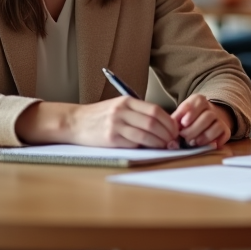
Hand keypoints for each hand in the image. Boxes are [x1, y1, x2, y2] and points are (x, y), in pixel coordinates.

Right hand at [66, 97, 180, 148]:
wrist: (75, 122)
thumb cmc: (99, 116)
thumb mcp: (119, 107)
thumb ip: (138, 112)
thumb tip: (163, 124)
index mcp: (127, 101)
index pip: (155, 110)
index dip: (169, 121)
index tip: (175, 129)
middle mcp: (122, 111)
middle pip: (153, 121)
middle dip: (167, 133)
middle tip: (174, 140)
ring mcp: (115, 124)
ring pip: (146, 134)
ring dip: (159, 142)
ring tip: (166, 146)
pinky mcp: (110, 138)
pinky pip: (133, 143)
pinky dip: (146, 147)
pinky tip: (151, 149)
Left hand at [171, 95, 233, 147]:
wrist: (207, 119)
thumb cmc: (190, 119)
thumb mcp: (181, 114)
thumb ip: (176, 118)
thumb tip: (170, 127)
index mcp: (199, 100)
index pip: (198, 102)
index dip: (191, 112)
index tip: (183, 123)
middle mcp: (212, 108)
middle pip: (207, 117)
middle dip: (194, 129)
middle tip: (184, 137)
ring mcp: (220, 119)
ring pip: (216, 126)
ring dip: (204, 137)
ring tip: (193, 143)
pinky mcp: (226, 130)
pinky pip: (224, 135)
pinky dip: (214, 141)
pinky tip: (205, 145)